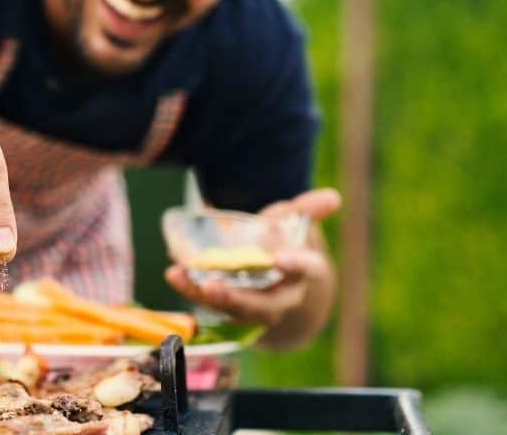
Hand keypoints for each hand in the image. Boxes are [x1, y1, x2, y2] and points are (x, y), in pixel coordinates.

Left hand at [164, 188, 340, 339]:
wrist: (280, 286)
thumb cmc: (286, 248)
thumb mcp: (295, 226)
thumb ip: (307, 211)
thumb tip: (333, 197)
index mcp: (303, 273)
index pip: (307, 270)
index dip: (296, 264)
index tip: (280, 258)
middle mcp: (282, 297)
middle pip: (263, 306)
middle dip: (238, 299)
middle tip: (213, 287)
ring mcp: (256, 309)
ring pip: (233, 310)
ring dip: (204, 296)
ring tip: (178, 275)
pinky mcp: (231, 310)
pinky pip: (212, 304)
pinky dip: (192, 289)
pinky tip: (173, 273)